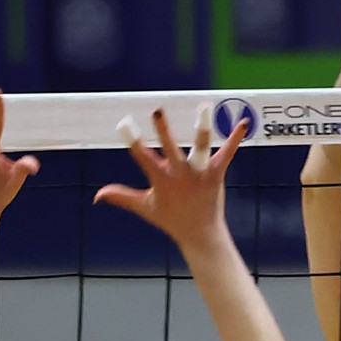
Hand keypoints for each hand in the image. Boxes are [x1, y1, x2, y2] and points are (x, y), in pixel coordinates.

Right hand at [94, 106, 245, 252]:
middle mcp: (179, 174)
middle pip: (170, 148)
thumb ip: (122, 197)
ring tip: (204, 106)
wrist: (201, 234)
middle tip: (157, 110)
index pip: (141, 156)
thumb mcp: (145, 207)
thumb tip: (97, 196)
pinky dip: (235, 138)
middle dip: (163, 130)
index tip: (123, 122)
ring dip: (202, 127)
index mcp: (160, 180)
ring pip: (200, 146)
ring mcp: (199, 173)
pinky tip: (243, 122)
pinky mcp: (217, 174)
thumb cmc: (171, 220)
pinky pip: (227, 153)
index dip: (132, 139)